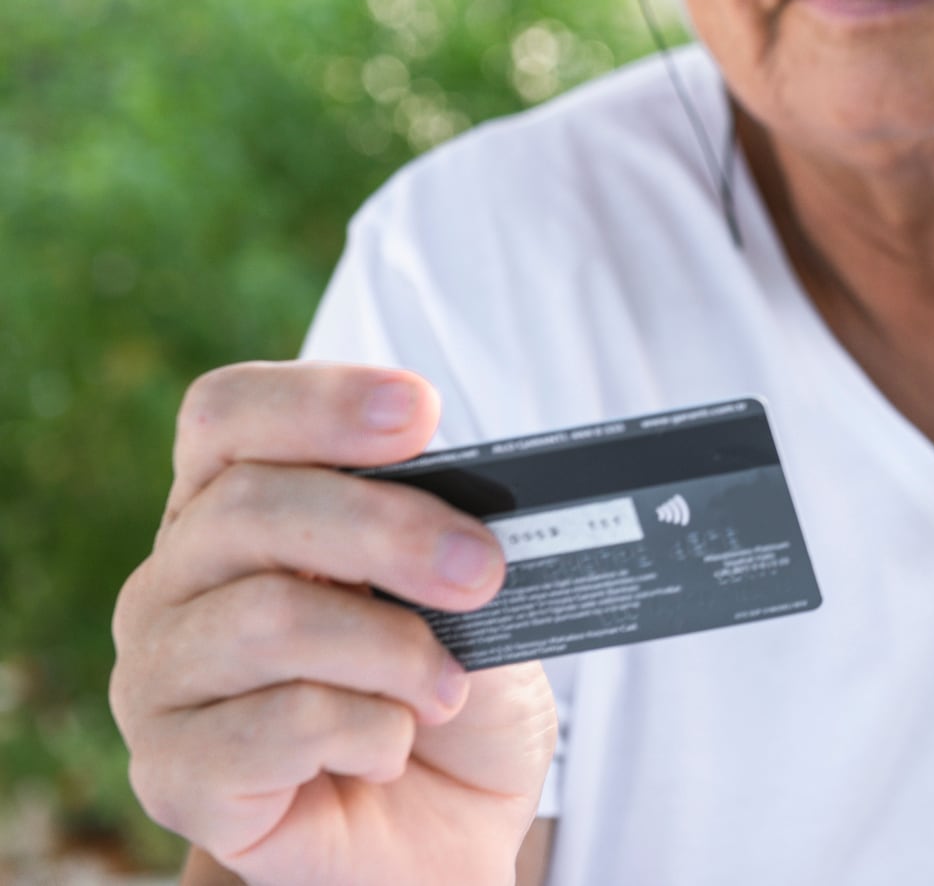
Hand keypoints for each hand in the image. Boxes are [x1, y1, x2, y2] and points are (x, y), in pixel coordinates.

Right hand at [110, 363, 555, 885]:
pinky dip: (368, 732)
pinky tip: (389, 747)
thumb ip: (449, 540)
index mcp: (233, 509)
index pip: (229, 417)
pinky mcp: (174, 776)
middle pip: (252, 508)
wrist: (451, 826)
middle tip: (481, 570)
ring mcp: (158, 680)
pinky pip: (277, 725)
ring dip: (393, 649)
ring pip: (270, 618)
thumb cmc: (449, 693)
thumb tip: (472, 511)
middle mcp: (174, 584)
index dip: (317, 401)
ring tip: (447, 687)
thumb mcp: (473, 598)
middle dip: (389, 530)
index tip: (420, 413)